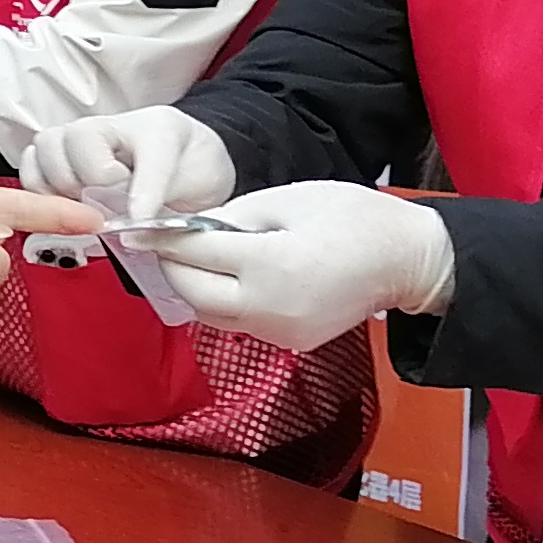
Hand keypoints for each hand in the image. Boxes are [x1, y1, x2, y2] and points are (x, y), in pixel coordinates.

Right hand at [21, 104, 237, 223]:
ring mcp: (82, 138)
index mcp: (157, 129)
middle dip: (89, 182)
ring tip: (84, 208)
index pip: (146, 152)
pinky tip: (64, 207)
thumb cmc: (193, 171)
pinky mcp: (62, 157)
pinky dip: (40, 190)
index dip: (142, 190)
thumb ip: (167, 203)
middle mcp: (112, 126)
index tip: (140, 218)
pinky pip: (31, 166)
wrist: (189, 167)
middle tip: (108, 208)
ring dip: (59, 186)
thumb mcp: (203, 187)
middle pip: (75, 139)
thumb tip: (132, 228)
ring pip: (46, 148)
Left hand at [146, 181, 454, 352]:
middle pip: (191, 293)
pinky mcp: (289, 343)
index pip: (194, 255)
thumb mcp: (288, 199)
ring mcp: (279, 332)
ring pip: (210, 314)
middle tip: (164, 243)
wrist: (406, 260)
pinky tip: (230, 277)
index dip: (161, 240)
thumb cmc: (353, 218)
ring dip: (195, 288)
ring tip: (196, 258)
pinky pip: (238, 324)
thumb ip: (233, 217)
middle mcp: (269, 307)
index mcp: (270, 264)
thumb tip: (188, 230)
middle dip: (171, 268)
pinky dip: (224, 302)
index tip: (136, 230)